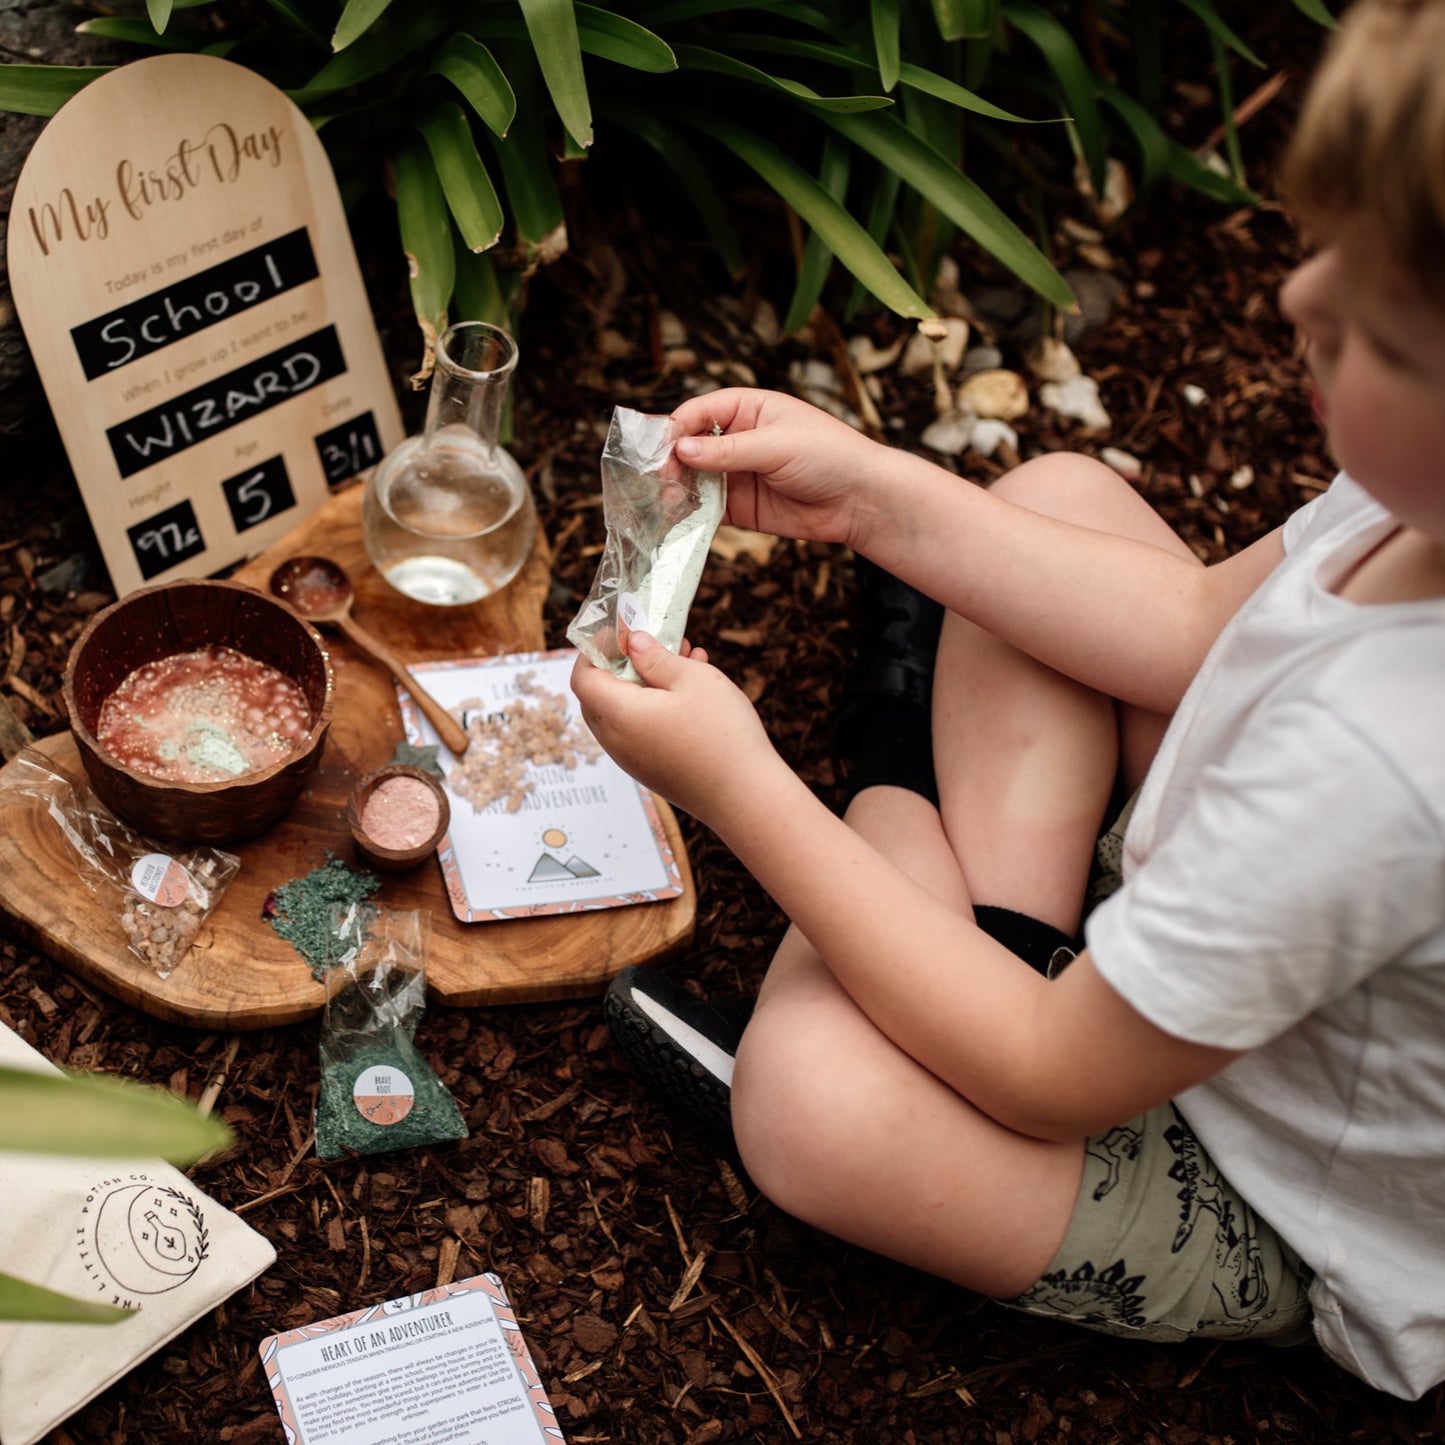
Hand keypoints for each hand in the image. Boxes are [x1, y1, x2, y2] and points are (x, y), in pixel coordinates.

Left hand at [570, 631, 780, 827]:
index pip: (582, 677)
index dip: (595, 650)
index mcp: (617, 714)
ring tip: (687, 661)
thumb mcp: (692, 679)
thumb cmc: (721, 734)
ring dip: (647, 685)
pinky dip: (657, 709)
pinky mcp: (653, 772)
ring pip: (625, 713)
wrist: (746, 798)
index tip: (621, 632)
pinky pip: (641, 732)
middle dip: (624, 665)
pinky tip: (693, 694)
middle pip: (600, 696)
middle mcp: (617, 742)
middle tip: (656, 643)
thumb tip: (633, 643)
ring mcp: (633, 761)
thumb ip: (655, 657)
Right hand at [668, 388, 890, 549]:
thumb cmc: (829, 455)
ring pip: (695, 479)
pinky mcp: (741, 507)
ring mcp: (738, 474)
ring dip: (678, 489)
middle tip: (661, 480)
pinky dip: (692, 514)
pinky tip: (680, 519)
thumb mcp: (776, 445)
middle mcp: (738, 439)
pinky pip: (708, 509)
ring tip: (666, 502)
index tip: (663, 449)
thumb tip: (682, 450)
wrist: (861, 500)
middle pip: (690, 446)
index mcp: (748, 409)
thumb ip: (728, 451)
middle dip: (673, 462)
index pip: (699, 412)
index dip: (677, 428)